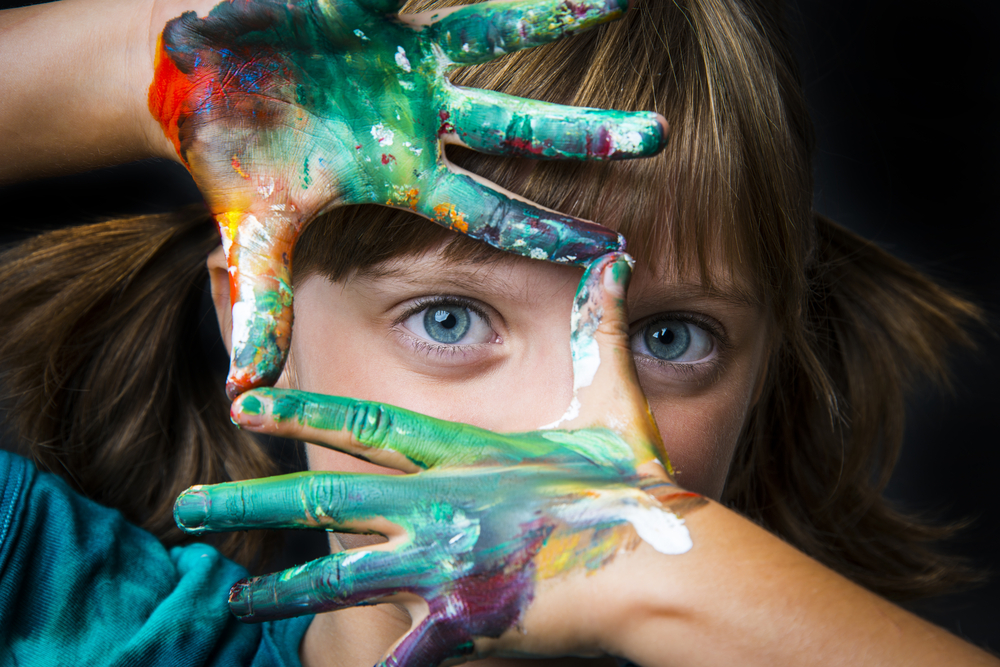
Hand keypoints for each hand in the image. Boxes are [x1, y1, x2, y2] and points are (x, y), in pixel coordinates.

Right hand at [148, 0, 667, 397]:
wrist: (197, 83)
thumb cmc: (237, 159)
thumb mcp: (257, 235)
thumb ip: (263, 304)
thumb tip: (247, 388)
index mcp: (401, 176)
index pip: (488, 210)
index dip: (545, 230)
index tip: (614, 250)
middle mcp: (416, 116)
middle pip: (516, 128)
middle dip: (585, 135)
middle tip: (661, 135)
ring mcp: (396, 55)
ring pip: (488, 34)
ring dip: (549, 16)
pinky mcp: (363, 5)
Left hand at [174, 252, 704, 666]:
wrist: (659, 567)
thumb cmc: (635, 482)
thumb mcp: (614, 397)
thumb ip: (600, 328)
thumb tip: (618, 256)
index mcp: (464, 454)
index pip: (365, 423)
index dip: (303, 409)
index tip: (248, 404)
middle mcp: (437, 507)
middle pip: (325, 502)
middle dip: (251, 503)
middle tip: (187, 508)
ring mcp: (444, 567)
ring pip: (342, 580)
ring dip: (284, 589)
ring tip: (234, 596)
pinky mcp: (464, 625)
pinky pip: (407, 653)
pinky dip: (381, 665)